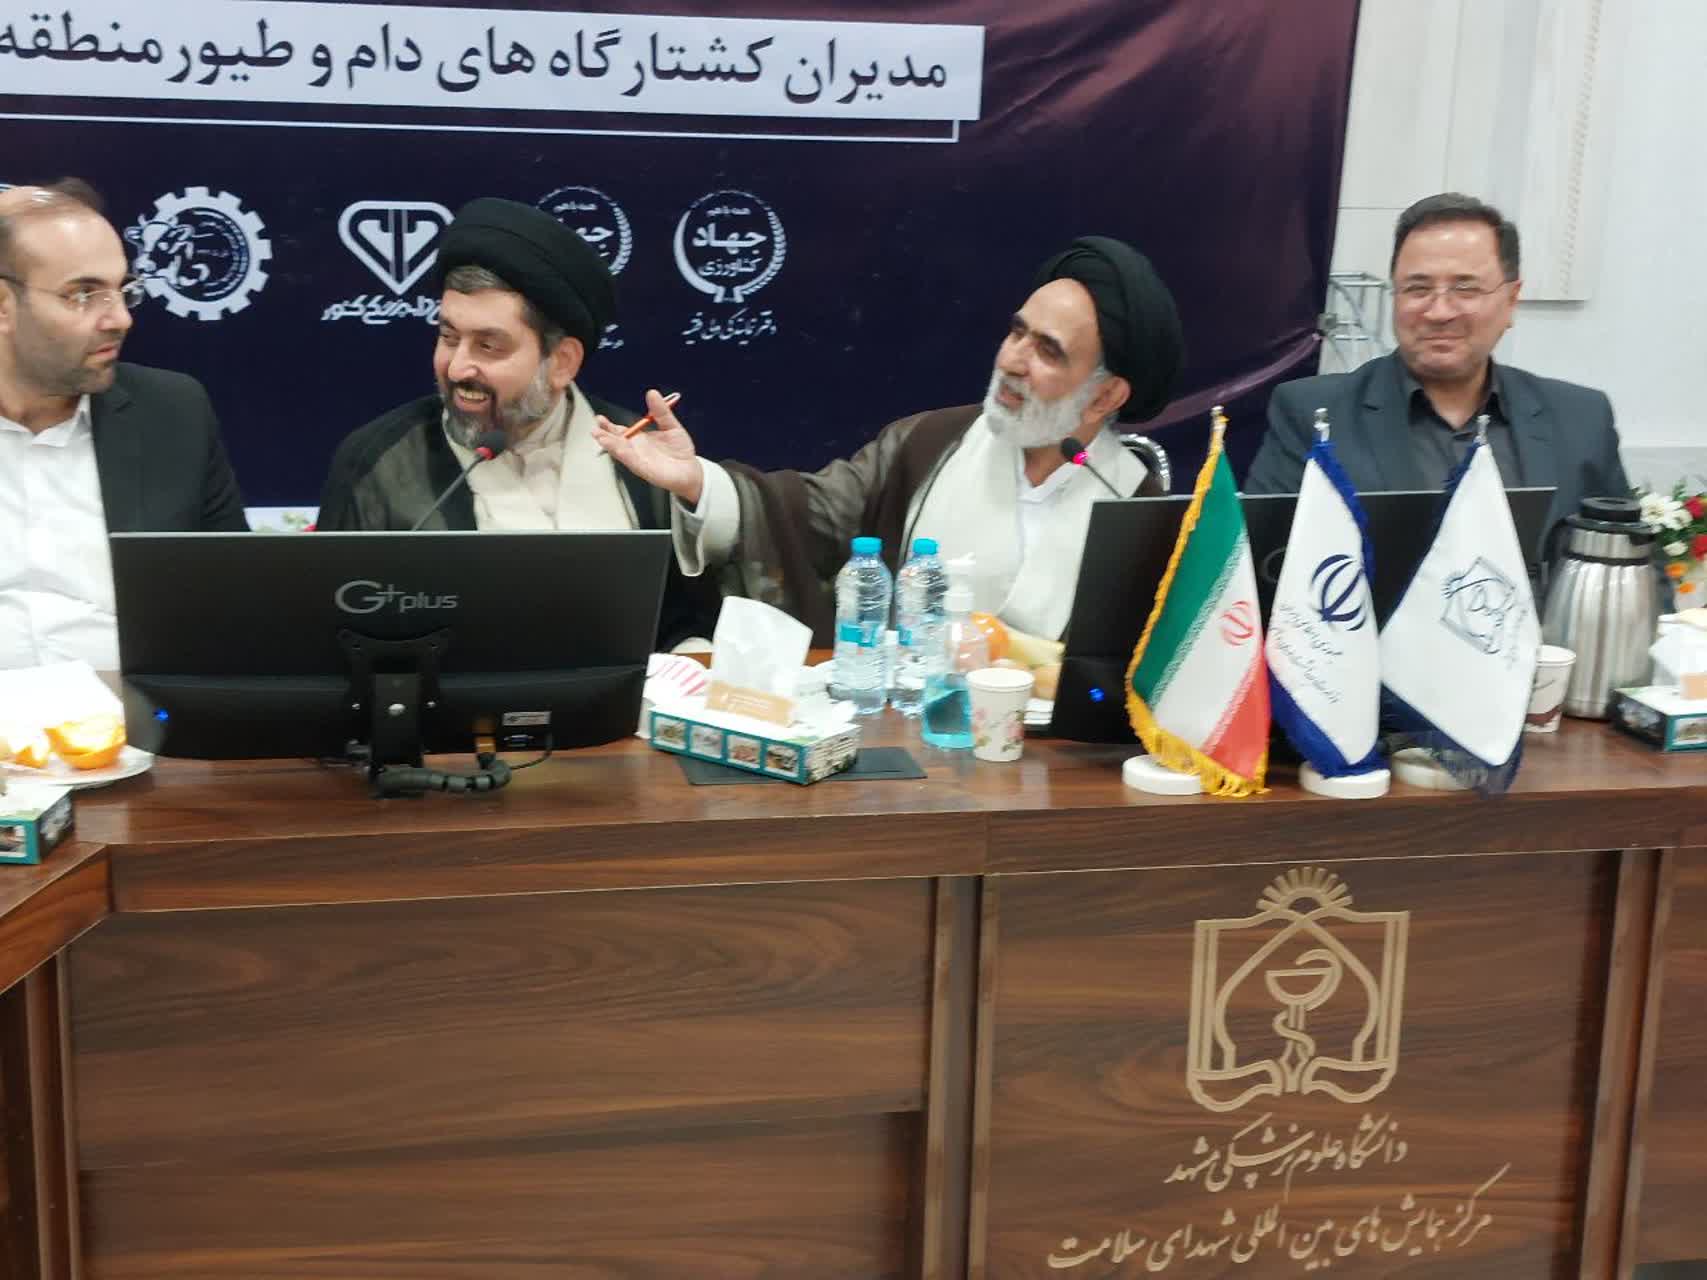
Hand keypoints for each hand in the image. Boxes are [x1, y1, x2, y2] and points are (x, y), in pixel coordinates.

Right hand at [590, 388, 704, 506]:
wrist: (691, 470)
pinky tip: (618, 449)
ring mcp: (639, 461)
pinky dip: (625, 455)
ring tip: (600, 438)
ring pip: (621, 452)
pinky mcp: (646, 471)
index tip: (600, 419)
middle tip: (595, 429)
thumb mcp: (671, 426)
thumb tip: (652, 393)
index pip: (620, 431)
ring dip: (610, 445)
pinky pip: (634, 462)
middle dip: (605, 436)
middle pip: (616, 442)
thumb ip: (661, 412)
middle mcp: (636, 450)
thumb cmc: (680, 450)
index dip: (609, 426)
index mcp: (639, 439)